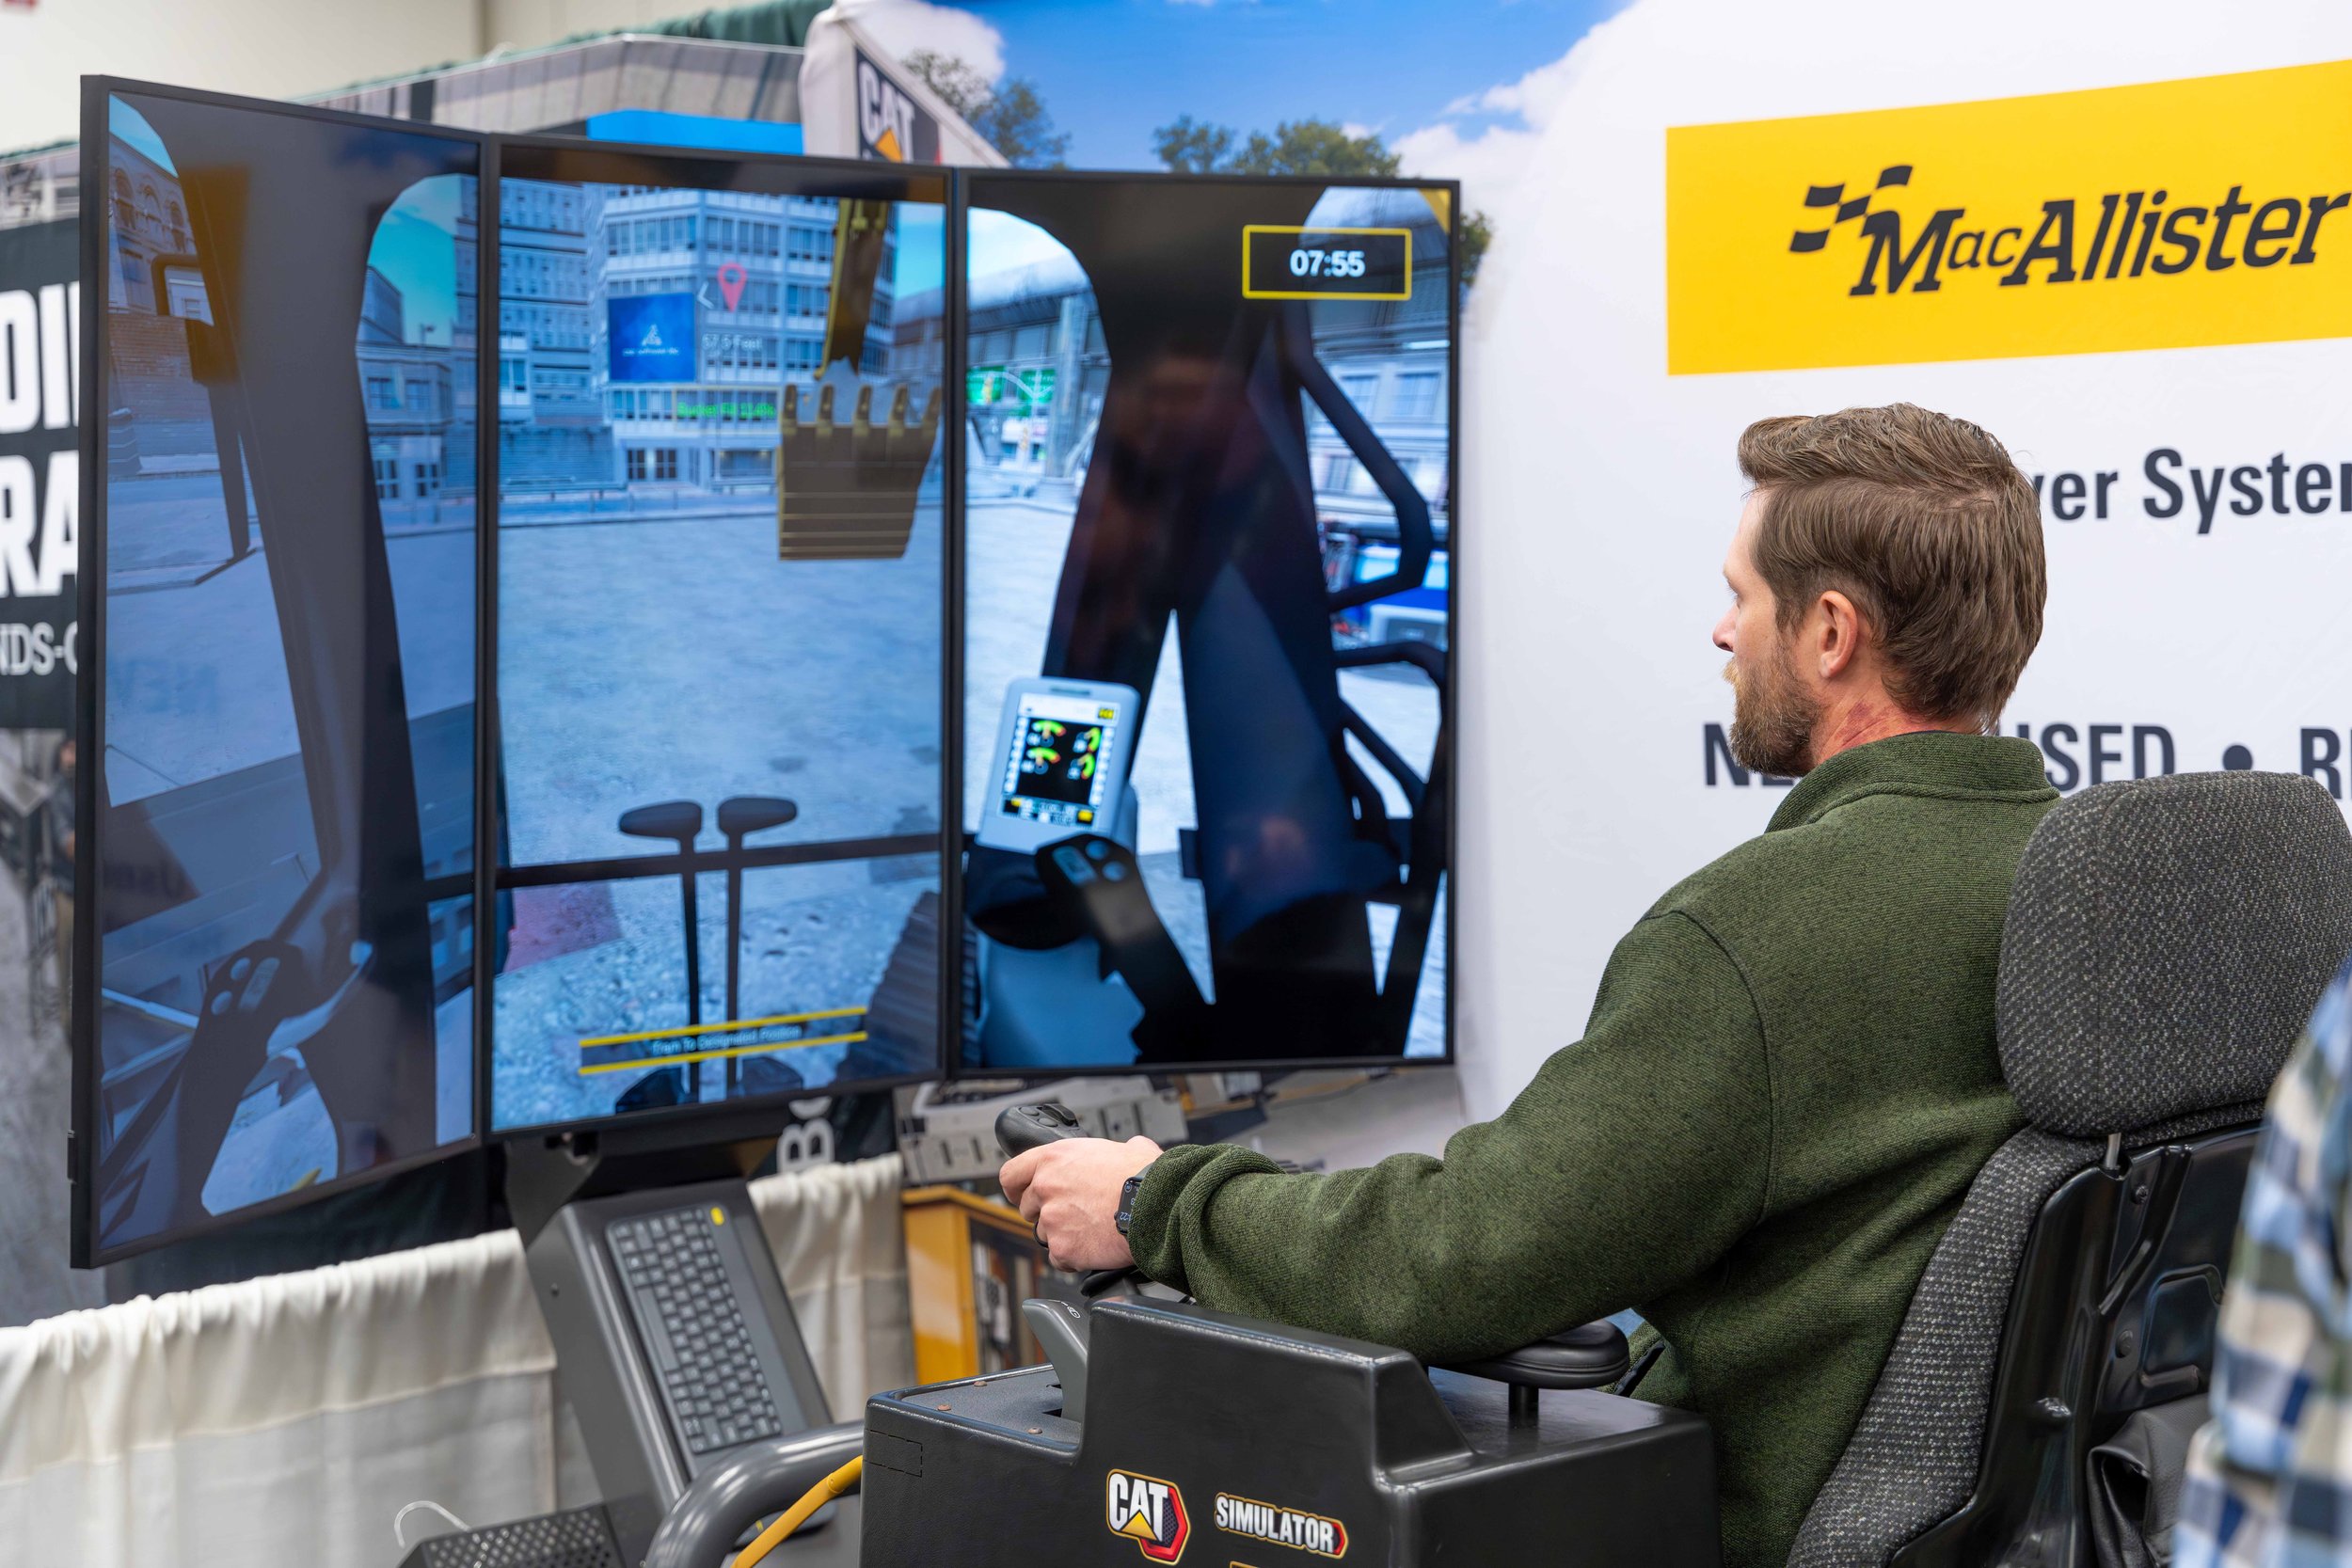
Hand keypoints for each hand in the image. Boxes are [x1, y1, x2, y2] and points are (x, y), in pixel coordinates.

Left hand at [1000, 1135, 1161, 1272]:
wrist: (1156, 1207)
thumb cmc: (1145, 1177)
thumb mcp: (1127, 1147)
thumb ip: (1110, 1152)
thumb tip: (1128, 1150)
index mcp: (1055, 1158)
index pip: (1011, 1174)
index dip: (1016, 1187)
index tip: (1020, 1195)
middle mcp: (1046, 1187)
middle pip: (1027, 1208)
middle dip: (1046, 1212)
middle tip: (1072, 1214)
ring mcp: (1052, 1220)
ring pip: (1044, 1234)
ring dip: (1062, 1235)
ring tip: (1091, 1230)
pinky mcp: (1063, 1248)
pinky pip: (1059, 1258)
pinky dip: (1073, 1257)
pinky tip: (1094, 1247)